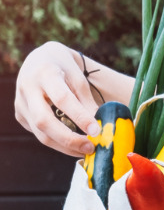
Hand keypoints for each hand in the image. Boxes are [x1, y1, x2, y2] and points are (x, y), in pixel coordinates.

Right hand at [15, 43, 101, 157]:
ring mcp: (20, 103)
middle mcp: (27, 88)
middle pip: (44, 121)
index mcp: (45, 73)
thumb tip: (97, 128)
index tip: (96, 130)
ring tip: (85, 149)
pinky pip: (39, 134)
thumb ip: (86, 101)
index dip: (79, 117)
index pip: (62, 99)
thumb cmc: (63, 68)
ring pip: (40, 133)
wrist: (39, 59)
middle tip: (90, 147)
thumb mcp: (78, 77)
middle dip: (69, 139)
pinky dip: (57, 142)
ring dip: (64, 146)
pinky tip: (72, 144)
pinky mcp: (20, 115)